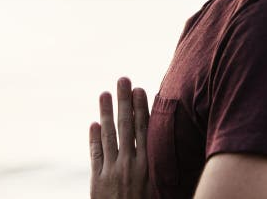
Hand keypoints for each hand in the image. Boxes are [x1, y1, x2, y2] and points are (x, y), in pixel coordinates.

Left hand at [89, 77, 152, 198]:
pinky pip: (96, 155)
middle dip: (124, 101)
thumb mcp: (162, 191)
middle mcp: (130, 165)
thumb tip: (172, 151)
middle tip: (123, 79)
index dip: (141, 109)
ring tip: (104, 93)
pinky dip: (94, 139)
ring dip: (106, 112)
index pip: (144, 130)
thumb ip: (163, 170)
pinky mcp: (98, 182)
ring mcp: (112, 172)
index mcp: (148, 167)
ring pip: (108, 136)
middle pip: (126, 126)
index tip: (141, 89)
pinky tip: (93, 124)